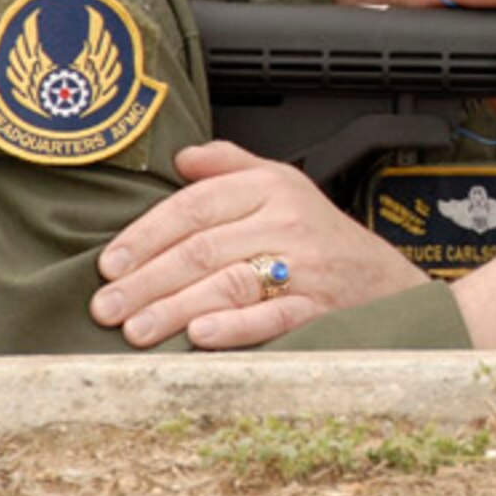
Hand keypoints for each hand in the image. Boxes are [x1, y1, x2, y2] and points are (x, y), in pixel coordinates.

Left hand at [89, 140, 428, 349]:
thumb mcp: (283, 185)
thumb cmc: (325, 237)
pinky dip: (235, 328)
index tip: (109, 264)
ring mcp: (307, 267)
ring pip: (229, 284)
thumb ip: (229, 166)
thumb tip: (179, 157)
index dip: (146, 235)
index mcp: (271, 187)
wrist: (388, 284)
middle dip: (146, 281)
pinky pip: (273, 317)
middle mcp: (288, 221)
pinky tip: (198, 337)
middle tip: (106, 307)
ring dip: (175, 309)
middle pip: (202, 249)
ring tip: (136, 330)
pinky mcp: (322, 309)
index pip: (194, 207)